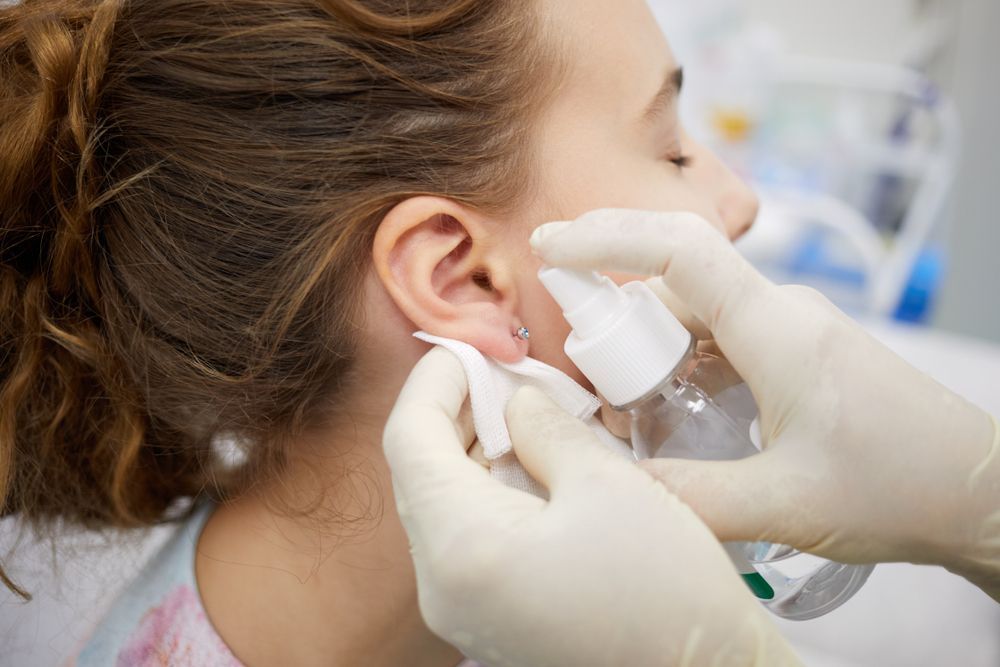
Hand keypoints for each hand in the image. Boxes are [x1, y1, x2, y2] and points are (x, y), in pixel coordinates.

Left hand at [383, 347, 799, 666]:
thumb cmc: (669, 593)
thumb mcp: (609, 485)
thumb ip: (546, 429)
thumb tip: (517, 399)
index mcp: (461, 548)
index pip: (409, 439)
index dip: (437, 379)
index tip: (475, 343)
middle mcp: (441, 587)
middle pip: (422, 472)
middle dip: (460, 411)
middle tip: (511, 373)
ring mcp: (461, 611)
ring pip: (444, 504)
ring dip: (479, 449)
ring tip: (533, 414)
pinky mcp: (488, 621)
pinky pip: (467, 539)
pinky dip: (492, 491)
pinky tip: (539, 467)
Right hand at [531, 209, 999, 600]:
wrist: (980, 491)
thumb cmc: (900, 487)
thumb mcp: (783, 503)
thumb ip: (688, 496)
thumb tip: (613, 486)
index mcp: (776, 328)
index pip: (679, 251)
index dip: (606, 239)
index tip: (548, 247)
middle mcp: (781, 313)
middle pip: (674, 281)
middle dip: (615, 313)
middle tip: (582, 373)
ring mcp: (791, 330)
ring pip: (695, 314)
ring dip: (649, 349)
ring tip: (623, 412)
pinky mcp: (797, 354)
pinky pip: (721, 339)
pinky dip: (681, 365)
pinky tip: (670, 414)